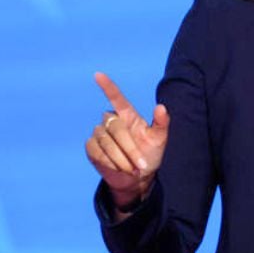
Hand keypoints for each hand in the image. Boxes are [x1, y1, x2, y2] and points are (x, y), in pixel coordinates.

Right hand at [85, 72, 169, 208]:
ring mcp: (99, 133)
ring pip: (105, 141)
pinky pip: (96, 151)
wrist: (137, 178)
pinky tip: (118, 168)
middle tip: (140, 164)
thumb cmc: (150, 155)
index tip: (98, 74)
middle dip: (129, 148)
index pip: (116, 97)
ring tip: (132, 169)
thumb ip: (162, 123)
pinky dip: (109, 162)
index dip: (107, 86)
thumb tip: (161, 107)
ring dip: (120, 158)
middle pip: (115, 127)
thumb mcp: (160, 140)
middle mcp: (111, 121)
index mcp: (128, 115)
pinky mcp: (91, 147)